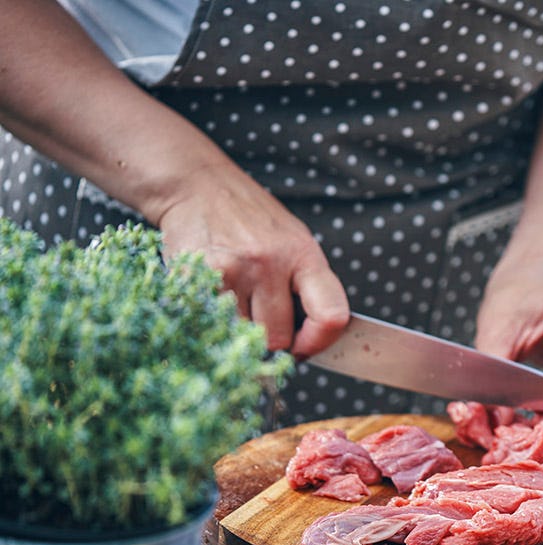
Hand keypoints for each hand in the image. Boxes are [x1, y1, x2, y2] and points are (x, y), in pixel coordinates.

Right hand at [155, 164, 348, 357]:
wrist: (197, 185)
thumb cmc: (252, 220)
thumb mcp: (294, 242)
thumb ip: (305, 287)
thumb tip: (308, 340)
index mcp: (304, 255)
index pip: (330, 315)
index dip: (319, 342)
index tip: (305, 346)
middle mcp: (271, 263)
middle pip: (278, 338)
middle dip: (271, 339)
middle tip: (262, 320)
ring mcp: (233, 271)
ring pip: (244, 335)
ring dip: (240, 329)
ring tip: (237, 300)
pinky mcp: (198, 277)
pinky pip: (213, 322)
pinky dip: (214, 318)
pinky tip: (215, 293)